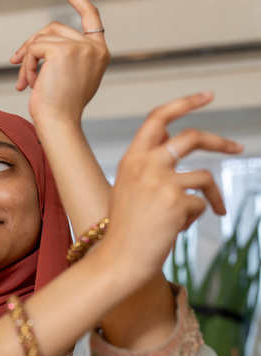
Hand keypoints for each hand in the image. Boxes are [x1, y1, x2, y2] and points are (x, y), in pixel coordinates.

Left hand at [10, 0, 109, 124]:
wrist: (58, 124)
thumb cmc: (60, 107)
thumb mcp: (67, 77)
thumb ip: (61, 55)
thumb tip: (34, 45)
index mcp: (100, 53)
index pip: (90, 15)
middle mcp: (95, 48)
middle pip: (54, 28)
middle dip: (31, 44)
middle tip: (14, 62)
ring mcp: (80, 48)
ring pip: (41, 39)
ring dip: (27, 60)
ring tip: (26, 82)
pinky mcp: (63, 51)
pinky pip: (34, 48)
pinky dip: (26, 65)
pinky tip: (29, 83)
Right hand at [102, 92, 243, 282]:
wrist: (119, 259)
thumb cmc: (125, 228)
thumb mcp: (128, 188)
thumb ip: (148, 164)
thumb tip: (175, 141)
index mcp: (131, 159)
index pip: (158, 118)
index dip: (184, 103)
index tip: (207, 95)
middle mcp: (145, 165)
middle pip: (192, 137)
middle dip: (219, 141)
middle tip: (236, 148)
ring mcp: (160, 182)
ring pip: (204, 176)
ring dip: (212, 195)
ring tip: (213, 210)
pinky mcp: (176, 202)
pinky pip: (201, 203)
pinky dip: (196, 216)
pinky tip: (178, 228)